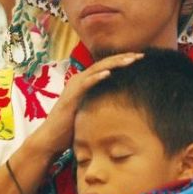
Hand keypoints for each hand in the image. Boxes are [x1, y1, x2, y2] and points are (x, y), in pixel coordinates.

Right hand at [27, 52, 143, 157]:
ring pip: (97, 70)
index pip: (106, 66)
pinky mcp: (71, 97)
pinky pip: (85, 84)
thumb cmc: (71, 128)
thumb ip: (101, 102)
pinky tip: (108, 73)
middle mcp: (79, 80)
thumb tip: (120, 104)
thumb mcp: (90, 110)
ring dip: (114, 63)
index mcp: (85, 82)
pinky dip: (97, 77)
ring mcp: (74, 87)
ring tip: (130, 59)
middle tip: (141, 55)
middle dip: (123, 58)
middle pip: (104, 64)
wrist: (51, 139)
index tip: (140, 58)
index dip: (123, 61)